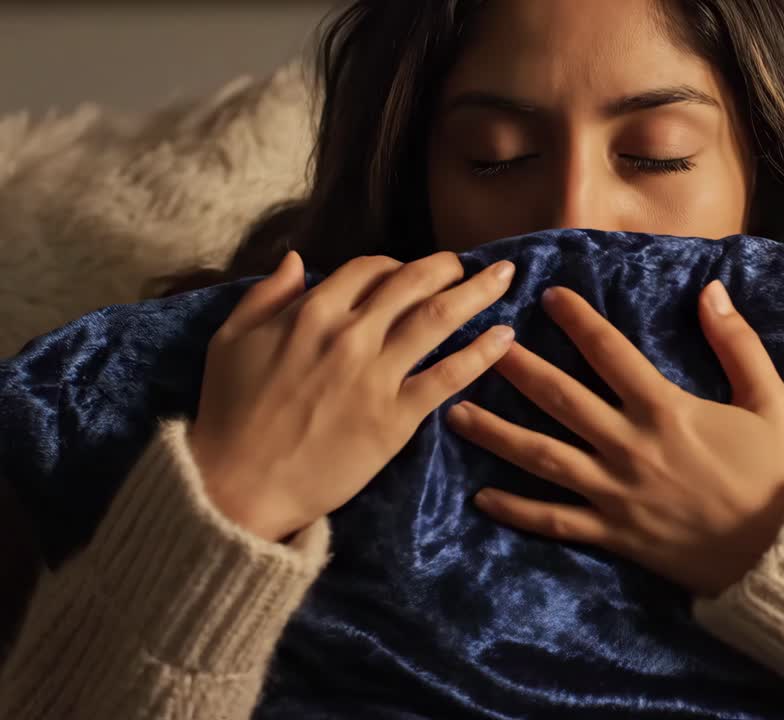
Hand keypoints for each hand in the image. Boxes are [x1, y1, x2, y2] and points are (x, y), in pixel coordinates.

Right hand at [188, 250, 516, 541]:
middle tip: (471, 264)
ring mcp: (376, 375)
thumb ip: (267, 295)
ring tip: (505, 278)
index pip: (370, 268)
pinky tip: (504, 337)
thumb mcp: (231, 339)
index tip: (415, 271)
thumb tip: (298, 259)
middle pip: (414, 283)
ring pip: (439, 319)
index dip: (398, 264)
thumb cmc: (229, 414)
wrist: (238, 485)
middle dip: (448, 266)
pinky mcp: (396, 417)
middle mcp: (350, 334)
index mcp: (312, 311)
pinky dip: (481, 352)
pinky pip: (448, 376)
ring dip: (477, 292)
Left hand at [445, 281, 783, 597]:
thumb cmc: (775, 472)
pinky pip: (555, 520)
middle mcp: (631, 447)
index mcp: (667, 410)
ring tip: (456, 413)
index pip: (610, 352)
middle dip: (516, 369)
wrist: (781, 550)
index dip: (577, 320)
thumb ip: (737, 343)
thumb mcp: (769, 400)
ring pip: (543, 458)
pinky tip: (481, 497)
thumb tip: (711, 290)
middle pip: (560, 399)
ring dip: (496, 434)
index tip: (548, 297)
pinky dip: (517, 510)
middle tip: (481, 345)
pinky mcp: (614, 533)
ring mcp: (616, 493)